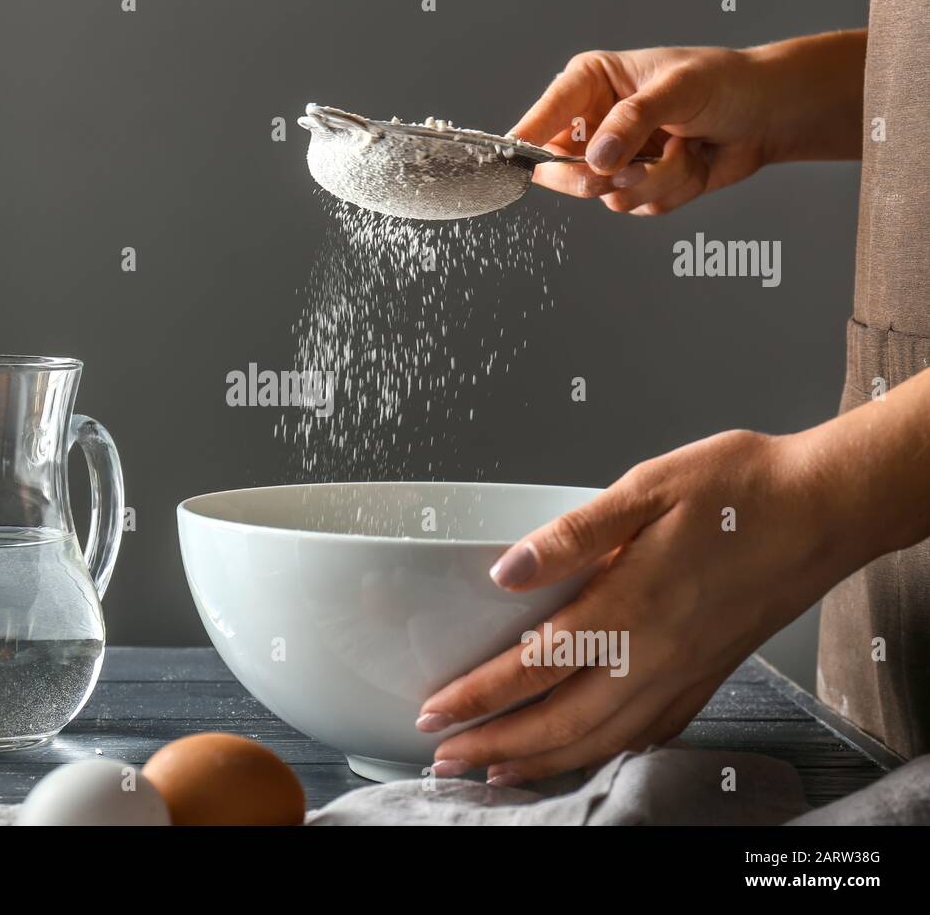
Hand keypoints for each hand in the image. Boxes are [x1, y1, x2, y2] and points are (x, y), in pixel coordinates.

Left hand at [417, 428, 869, 784]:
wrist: (826, 507)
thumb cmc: (740, 489)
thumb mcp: (647, 487)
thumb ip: (572, 533)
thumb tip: (506, 569)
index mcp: (631, 606)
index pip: (534, 668)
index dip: (478, 697)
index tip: (434, 710)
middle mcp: (656, 655)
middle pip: (560, 723)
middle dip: (496, 747)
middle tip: (445, 756)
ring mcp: (685, 674)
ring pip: (602, 741)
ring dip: (542, 762)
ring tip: (496, 772)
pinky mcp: (708, 676)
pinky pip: (648, 735)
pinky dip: (603, 754)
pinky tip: (582, 754)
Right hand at [509, 32, 865, 214]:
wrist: (767, 115)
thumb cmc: (725, 84)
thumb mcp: (677, 88)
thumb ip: (633, 120)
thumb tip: (598, 158)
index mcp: (590, 84)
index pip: (544, 116)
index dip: (526, 140)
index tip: (512, 159)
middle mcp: (594, 123)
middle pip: (558, 170)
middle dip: (594, 177)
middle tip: (618, 170)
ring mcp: (614, 159)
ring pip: (605, 194)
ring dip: (653, 180)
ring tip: (682, 148)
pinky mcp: (637, 187)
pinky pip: (637, 207)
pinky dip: (672, 191)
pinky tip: (692, 162)